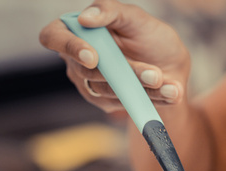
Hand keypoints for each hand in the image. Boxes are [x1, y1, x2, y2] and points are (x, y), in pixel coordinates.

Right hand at [39, 0, 190, 111]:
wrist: (172, 65)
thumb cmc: (149, 36)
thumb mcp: (135, 18)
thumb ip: (111, 11)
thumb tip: (85, 18)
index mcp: (77, 32)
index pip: (53, 37)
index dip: (68, 47)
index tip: (93, 57)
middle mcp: (78, 61)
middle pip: (89, 71)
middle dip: (126, 73)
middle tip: (155, 74)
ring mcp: (92, 85)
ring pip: (111, 91)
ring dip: (143, 88)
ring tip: (169, 82)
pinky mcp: (108, 104)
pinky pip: (126, 103)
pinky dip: (153, 98)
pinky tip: (172, 91)